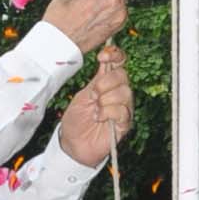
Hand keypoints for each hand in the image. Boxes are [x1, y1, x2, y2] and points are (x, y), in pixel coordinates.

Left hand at [58, 44, 132, 165]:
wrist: (73, 144)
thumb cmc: (76, 120)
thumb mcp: (82, 96)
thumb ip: (96, 81)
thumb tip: (105, 61)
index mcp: (107, 83)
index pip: (119, 62)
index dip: (115, 55)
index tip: (101, 57)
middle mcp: (118, 93)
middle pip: (122, 76)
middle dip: (105, 83)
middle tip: (92, 96)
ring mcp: (123, 108)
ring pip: (124, 93)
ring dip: (106, 100)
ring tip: (95, 110)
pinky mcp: (125, 124)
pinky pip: (123, 111)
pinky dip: (108, 112)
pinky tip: (99, 118)